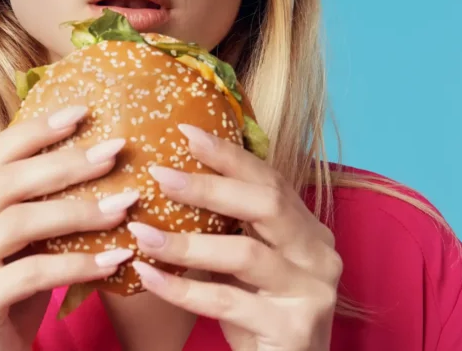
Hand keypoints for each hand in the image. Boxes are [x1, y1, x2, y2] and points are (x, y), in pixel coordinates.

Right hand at [0, 106, 137, 350]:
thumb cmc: (11, 289)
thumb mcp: (23, 239)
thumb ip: (38, 200)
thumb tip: (97, 152)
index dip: (36, 130)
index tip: (81, 112)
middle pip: (7, 181)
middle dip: (66, 163)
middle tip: (114, 151)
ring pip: (20, 222)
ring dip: (80, 211)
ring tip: (125, 205)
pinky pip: (33, 274)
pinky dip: (79, 264)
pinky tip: (116, 260)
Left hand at [126, 124, 341, 350]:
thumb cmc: (257, 314)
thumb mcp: (243, 264)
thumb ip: (225, 226)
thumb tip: (167, 178)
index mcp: (309, 231)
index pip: (270, 180)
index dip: (228, 155)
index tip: (186, 131)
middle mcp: (319, 255)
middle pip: (265, 205)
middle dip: (209, 187)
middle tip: (160, 174)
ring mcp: (312, 292)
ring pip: (243, 254)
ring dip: (185, 241)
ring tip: (141, 232)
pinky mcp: (294, 329)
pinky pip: (226, 301)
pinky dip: (181, 288)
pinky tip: (148, 275)